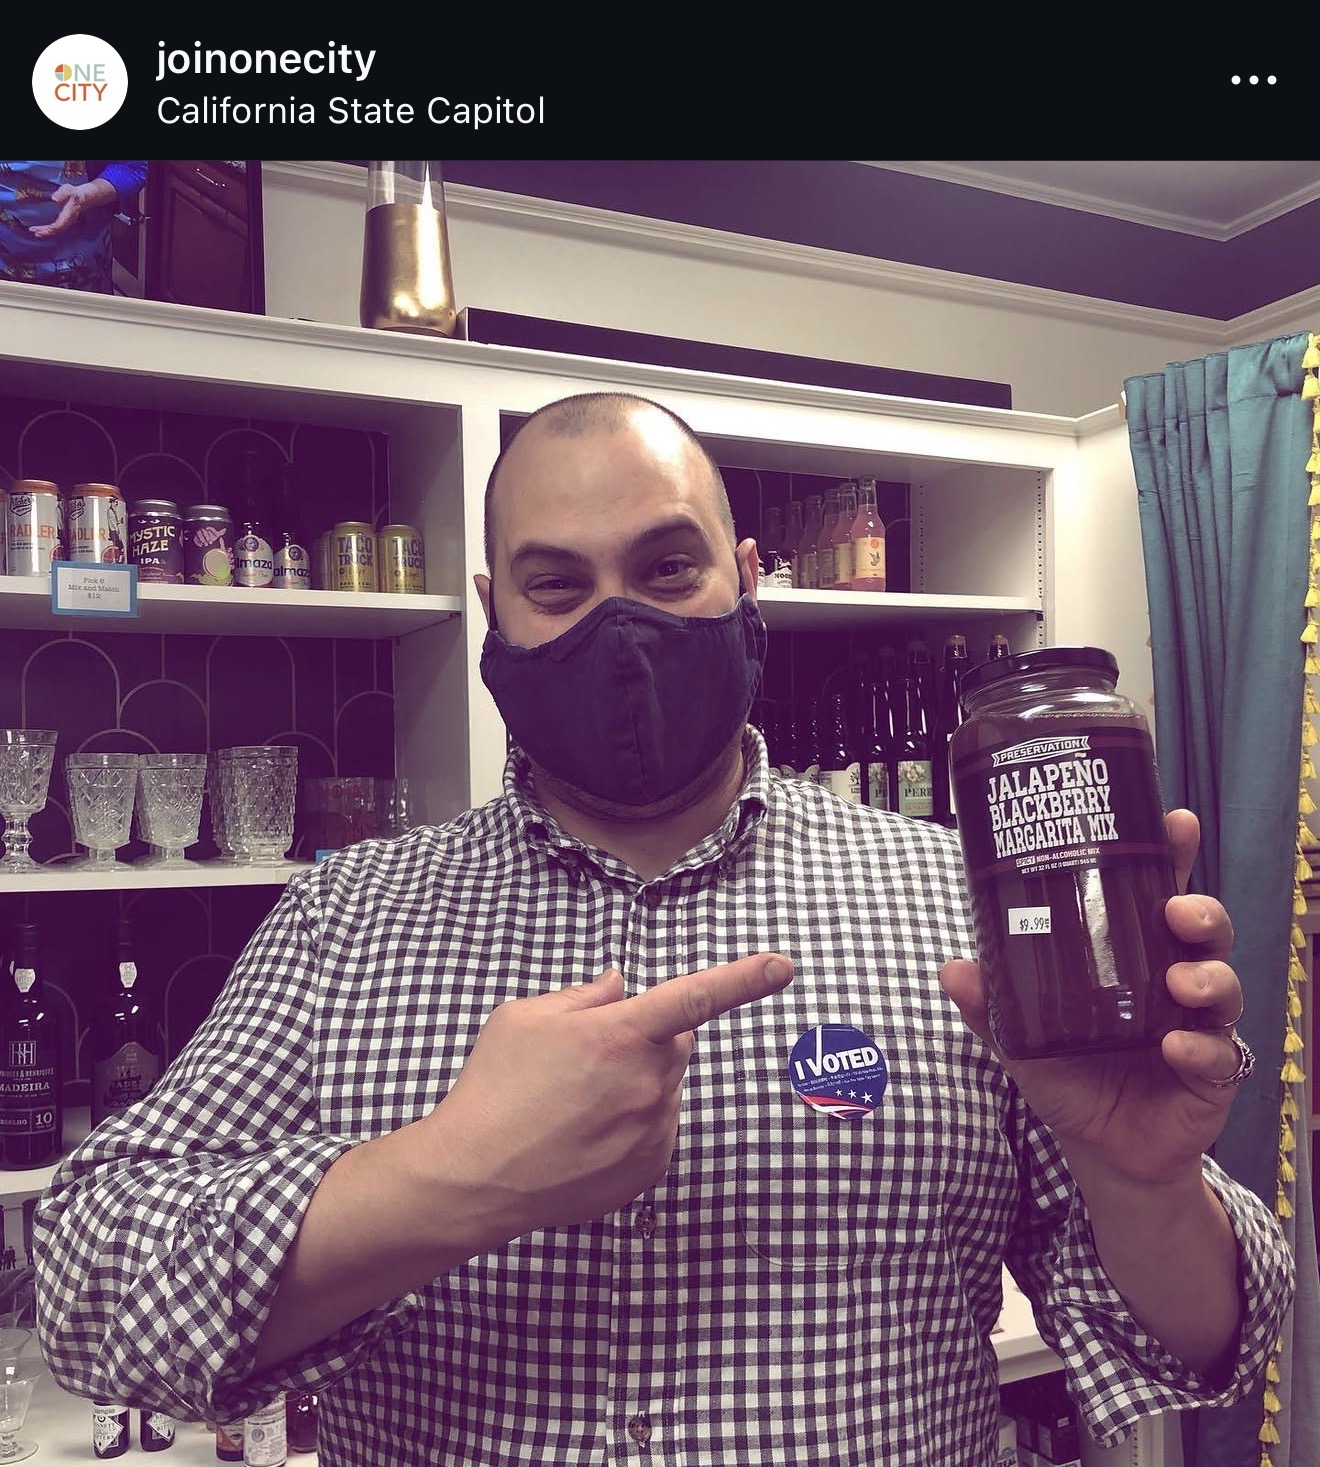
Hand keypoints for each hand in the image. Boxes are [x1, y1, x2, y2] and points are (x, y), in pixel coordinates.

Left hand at [29, 183, 97, 239]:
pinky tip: (41, 229)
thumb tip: (54, 198)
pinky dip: (48, 230)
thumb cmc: (73, 194)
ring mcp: (65, 222)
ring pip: (55, 231)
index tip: (40, 228)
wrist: (81, 198)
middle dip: (44, 232)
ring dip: (45, 232)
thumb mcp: (68, 190)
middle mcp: (67, 221)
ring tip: (35, 232)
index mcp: (67, 216)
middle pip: (55, 230)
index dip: (49, 228)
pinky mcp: (63, 221)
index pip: (58, 226)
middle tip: (33, 231)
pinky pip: (55, 228)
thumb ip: (61, 194)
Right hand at [423, 953, 793, 1237]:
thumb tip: (621, 987)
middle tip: (587, 1055)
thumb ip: (584, 996)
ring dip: (636, 1081)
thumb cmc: (492, 1088)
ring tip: (572, 1104)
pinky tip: (583, 1134)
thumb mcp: (524, 1018)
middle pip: (674, 1041)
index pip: (694, 998)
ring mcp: (652, 1132)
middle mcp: (646, 1085)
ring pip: (664, 1085)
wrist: (472, 1179)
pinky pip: (658, 1126)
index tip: (781, 965)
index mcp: (618, 1036)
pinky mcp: (650, 1169)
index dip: (743, 979)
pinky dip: (633, 1121)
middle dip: (646, 1037)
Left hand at [940, 809, 1243, 1185]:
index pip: (1158, 895)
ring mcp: (1199, 1025)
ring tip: (1179, 980)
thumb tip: (953, 968)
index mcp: (1133, 956)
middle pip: (1203, 930)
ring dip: (1206, 975)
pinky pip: (1220, 1055)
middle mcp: (1173, 980)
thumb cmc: (1069, 1075)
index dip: (1171, 857)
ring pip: (1222, 984)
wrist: (1098, 1151)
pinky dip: (1200, 1048)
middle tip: (1177, 908)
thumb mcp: (1020, 1038)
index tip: (1175, 823)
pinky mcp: (1212, 1075)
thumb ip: (990, 1006)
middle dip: (1200, 910)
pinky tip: (1176, 1047)